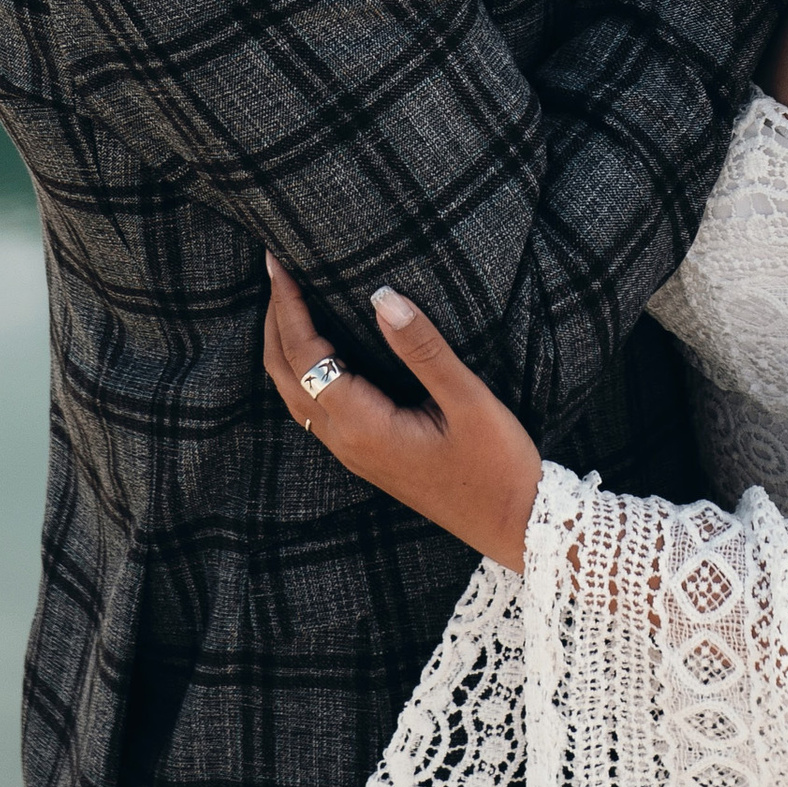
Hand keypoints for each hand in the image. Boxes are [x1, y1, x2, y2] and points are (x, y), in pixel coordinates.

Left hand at [262, 257, 543, 573]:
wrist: (513, 524)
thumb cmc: (497, 465)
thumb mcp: (468, 400)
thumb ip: (424, 348)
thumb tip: (382, 296)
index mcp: (364, 426)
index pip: (306, 356)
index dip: (288, 307)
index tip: (279, 262)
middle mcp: (347, 442)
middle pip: (284, 375)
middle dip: (274, 321)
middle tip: (276, 269)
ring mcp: (354, 453)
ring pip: (295, 394)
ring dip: (284, 345)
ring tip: (288, 300)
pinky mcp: (367, 455)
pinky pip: (314, 407)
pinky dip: (302, 369)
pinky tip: (319, 348)